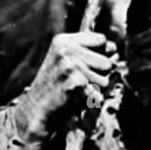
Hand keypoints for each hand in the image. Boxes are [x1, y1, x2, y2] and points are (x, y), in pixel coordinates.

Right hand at [16, 31, 115, 149]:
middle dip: (99, 75)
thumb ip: (87, 51)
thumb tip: (114, 49)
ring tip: (77, 91)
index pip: (101, 40)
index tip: (88, 64)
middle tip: (79, 82)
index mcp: (63, 41)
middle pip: (107, 61)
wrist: (36, 110)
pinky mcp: (75, 84)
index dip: (101, 54)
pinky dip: (92, 101)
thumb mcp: (64, 61)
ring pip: (106, 79)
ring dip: (95, 90)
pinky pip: (100, 94)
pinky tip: (76, 99)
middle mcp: (67, 50)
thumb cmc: (54, 86)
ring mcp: (71, 66)